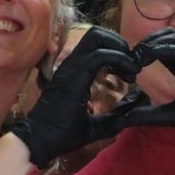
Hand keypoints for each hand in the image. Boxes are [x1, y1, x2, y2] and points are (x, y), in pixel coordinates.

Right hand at [7, 27, 140, 167]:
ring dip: (119, 49)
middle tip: (131, 66)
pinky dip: (119, 60)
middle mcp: (72, 64)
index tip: (130, 73)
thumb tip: (133, 116)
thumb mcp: (96, 125)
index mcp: (75, 72)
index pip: (96, 44)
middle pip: (97, 33)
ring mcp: (72, 66)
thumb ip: (114, 117)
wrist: (41, 140)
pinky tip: (128, 77)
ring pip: (97, 36)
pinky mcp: (75, 74)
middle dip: (119, 43)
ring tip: (130, 70)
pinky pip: (100, 55)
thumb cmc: (62, 134)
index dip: (117, 51)